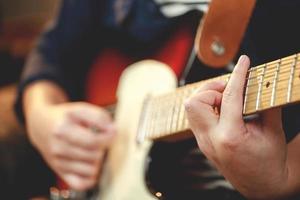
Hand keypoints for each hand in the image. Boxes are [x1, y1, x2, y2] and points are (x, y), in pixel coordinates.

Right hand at [26, 101, 115, 190]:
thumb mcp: (80, 109)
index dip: (109, 136)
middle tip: (103, 140)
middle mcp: (58, 145)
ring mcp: (57, 160)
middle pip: (94, 154)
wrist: (41, 125)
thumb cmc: (65, 117)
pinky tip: (91, 165)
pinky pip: (80, 183)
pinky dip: (90, 177)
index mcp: (64, 127)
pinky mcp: (59, 171)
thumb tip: (113, 130)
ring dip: (98, 161)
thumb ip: (99, 116)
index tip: (113, 131)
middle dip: (104, 147)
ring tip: (95, 151)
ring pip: (91, 169)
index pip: (94, 139)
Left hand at [185, 55, 287, 198]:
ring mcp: (203, 142)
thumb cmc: (269, 162)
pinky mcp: (202, 143)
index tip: (245, 61)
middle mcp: (210, 140)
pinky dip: (207, 106)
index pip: (230, 97)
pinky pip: (196, 117)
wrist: (261, 187)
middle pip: (195, 101)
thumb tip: (261, 82)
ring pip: (191, 108)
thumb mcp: (273, 132)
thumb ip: (266, 105)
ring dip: (207, 97)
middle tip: (230, 89)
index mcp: (230, 137)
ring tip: (226, 100)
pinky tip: (222, 109)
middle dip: (212, 88)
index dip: (239, 74)